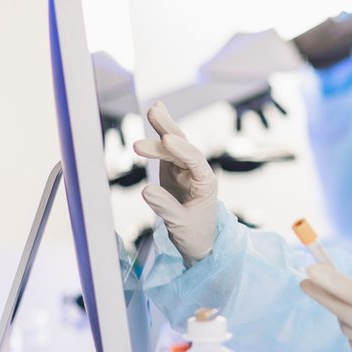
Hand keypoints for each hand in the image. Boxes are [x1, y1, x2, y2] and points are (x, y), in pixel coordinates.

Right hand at [133, 102, 217, 264]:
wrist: (200, 241)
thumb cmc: (195, 234)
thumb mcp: (180, 225)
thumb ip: (165, 207)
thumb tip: (145, 190)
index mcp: (206, 184)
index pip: (195, 162)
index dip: (182, 151)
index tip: (167, 141)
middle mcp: (197, 172)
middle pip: (185, 147)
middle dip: (169, 131)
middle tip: (154, 115)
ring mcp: (185, 168)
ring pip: (175, 144)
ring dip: (163, 128)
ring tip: (153, 110)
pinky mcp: (173, 169)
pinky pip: (167, 148)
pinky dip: (161, 131)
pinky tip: (158, 110)